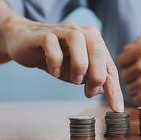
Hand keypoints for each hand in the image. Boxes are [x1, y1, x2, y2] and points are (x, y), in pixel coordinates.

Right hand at [1, 16, 123, 110]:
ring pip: (78, 41)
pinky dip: (55, 62)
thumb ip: (91, 79)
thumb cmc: (56, 57)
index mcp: (95, 41)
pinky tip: (54, 72)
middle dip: (97, 76)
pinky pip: (52, 45)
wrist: (24, 41)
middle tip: (89, 93)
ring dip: (79, 66)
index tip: (117, 108)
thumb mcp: (77, 72)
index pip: (109, 66)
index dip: (114, 88)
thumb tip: (103, 90)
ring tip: (73, 80)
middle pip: (98, 50)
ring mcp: (63, 31)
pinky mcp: (44, 34)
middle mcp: (83, 32)